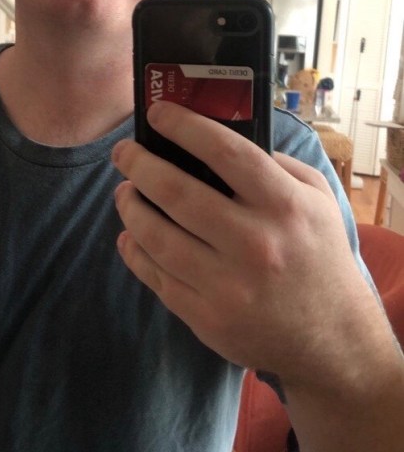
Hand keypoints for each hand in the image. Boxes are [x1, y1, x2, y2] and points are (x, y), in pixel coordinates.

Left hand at [112, 101, 376, 384]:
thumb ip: (276, 165)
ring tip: (124, 191)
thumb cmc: (318, 256)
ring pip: (157, 236)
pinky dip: (134, 250)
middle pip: (176, 192)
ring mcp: (228, 285)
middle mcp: (255, 244)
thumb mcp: (317, 200)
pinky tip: (128, 234)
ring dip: (130, 207)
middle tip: (123, 152)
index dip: (184, 127)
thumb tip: (218, 137)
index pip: (225, 152)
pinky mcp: (207, 317)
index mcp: (285, 206)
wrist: (330, 338)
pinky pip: (157, 276)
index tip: (157, 113)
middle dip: (138, 164)